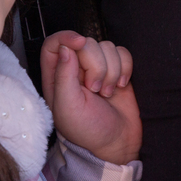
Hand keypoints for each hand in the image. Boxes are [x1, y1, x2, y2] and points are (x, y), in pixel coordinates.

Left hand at [40, 31, 141, 164]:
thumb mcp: (68, 107)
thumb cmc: (87, 131)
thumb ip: (63, 76)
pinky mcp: (118, 70)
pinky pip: (123, 53)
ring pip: (107, 47)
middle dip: (96, 66)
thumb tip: (65, 48)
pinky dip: (125, 68)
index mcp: (56, 76)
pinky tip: (120, 86)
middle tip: (95, 90)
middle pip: (86, 43)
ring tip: (107, 93)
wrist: (117, 144)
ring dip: (112, 70)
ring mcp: (98, 68)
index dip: (66, 37)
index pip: (55, 43)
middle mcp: (76, 69)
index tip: (80, 44)